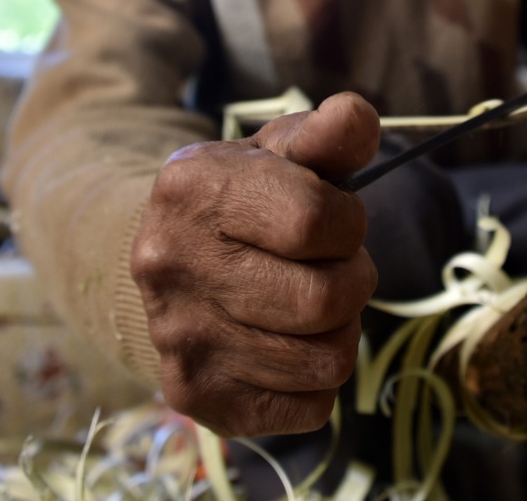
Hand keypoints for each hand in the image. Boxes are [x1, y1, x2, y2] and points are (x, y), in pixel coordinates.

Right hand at [130, 92, 380, 436]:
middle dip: (353, 281)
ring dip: (339, 331)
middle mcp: (171, 265)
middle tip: (332, 267)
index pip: (316, 222)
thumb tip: (356, 116)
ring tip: (309, 304)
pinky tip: (287, 343)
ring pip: (327, 361)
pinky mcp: (195, 396)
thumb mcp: (281, 152)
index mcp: (193, 188)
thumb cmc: (245, 198)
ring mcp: (179, 338)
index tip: (334, 220)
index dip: (347, 223)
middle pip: (325, 300)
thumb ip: (328, 134)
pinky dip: (316, 381)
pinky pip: (309, 409)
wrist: (170, 258)